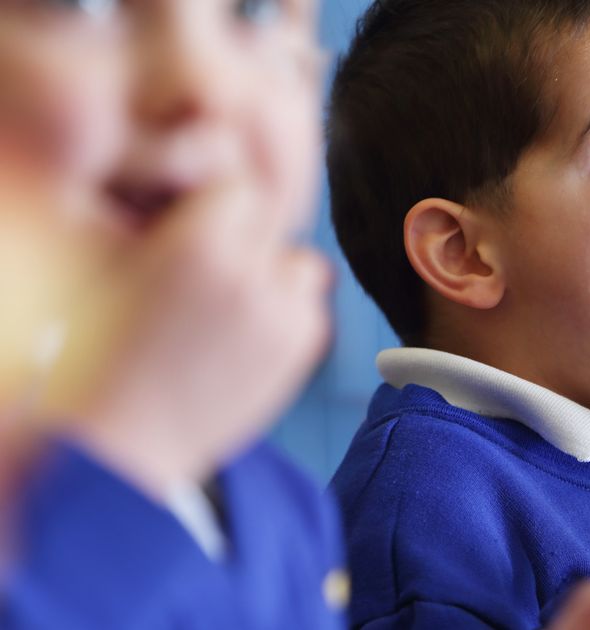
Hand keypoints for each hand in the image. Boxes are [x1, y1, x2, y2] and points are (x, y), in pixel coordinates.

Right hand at [67, 177, 331, 500]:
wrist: (128, 437)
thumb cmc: (110, 350)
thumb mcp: (126, 267)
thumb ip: (182, 227)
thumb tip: (236, 197)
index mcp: (195, 245)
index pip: (238, 188)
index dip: (219, 208)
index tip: (198, 231)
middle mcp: (248, 272)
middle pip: (274, 223)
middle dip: (247, 239)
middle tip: (212, 276)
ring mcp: (282, 311)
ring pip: (301, 263)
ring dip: (276, 277)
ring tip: (230, 312)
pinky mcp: (303, 345)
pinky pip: (309, 308)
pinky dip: (286, 317)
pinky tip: (242, 344)